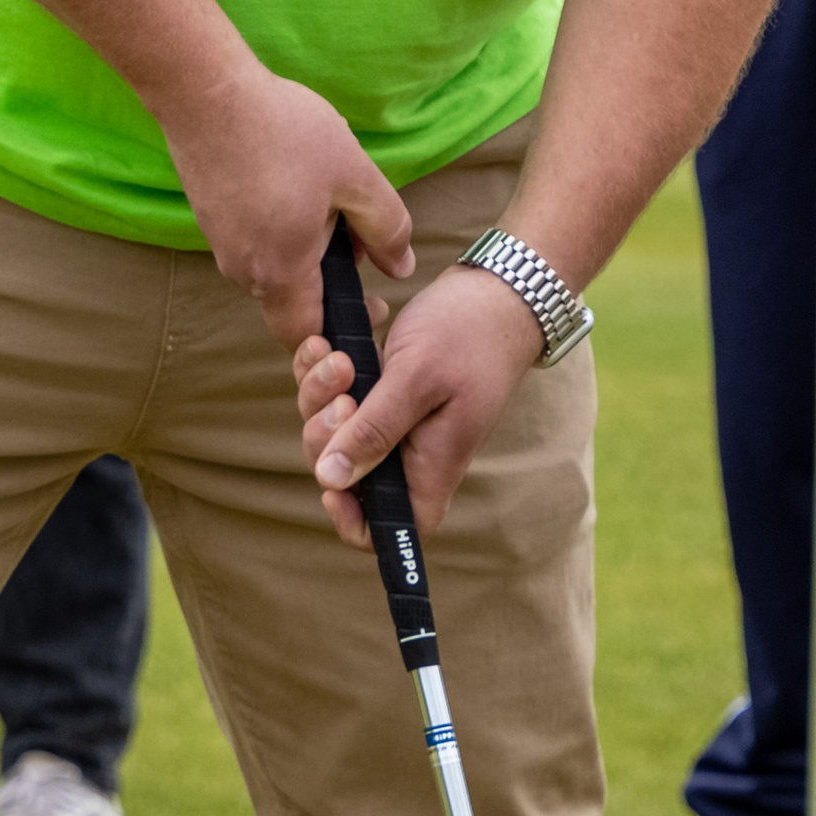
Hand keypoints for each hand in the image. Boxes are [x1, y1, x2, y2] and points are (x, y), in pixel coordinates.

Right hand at [155, 53, 412, 347]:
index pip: (308, 335)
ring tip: (325, 197)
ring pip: (273, 269)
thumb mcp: (354, 176)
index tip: (372, 304)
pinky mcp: (210, 218)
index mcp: (281, 271)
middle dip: (330, 280)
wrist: (204, 92)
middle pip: (292, 302)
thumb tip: (400, 268)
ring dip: (306, 249)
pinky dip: (281, 228)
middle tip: (354, 232)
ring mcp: (221, 244)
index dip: (342, 331)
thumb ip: (386, 229)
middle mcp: (243, 270)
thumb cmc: (282, 132)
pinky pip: (254, 242)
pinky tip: (293, 180)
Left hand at [293, 261, 544, 543]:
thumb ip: (375, 431)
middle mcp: (411, 450)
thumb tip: (330, 480)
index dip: (354, 521)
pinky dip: (322, 372)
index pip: (391, 528)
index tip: (330, 486)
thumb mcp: (417, 379)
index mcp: (430, 464)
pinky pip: (336, 396)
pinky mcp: (381, 390)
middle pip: (347, 476)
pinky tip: (329, 342)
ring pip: (334, 431)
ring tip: (334, 355)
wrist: (496, 287)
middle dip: (325, 437)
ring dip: (319, 396)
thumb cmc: (469, 333)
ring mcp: (396, 420)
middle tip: (342, 390)